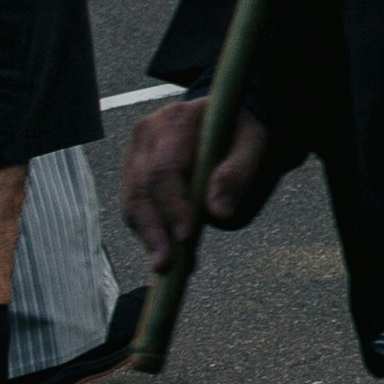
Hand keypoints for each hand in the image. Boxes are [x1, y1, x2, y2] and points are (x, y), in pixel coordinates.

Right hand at [122, 100, 289, 266]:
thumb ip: (237, 173)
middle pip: (142, 188)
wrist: (223, 121)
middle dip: (154, 230)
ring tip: (166, 264)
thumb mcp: (251, 144)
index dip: (172, 205)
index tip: (185, 236)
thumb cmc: (239, 132)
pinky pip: (133, 206)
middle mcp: (148, 133)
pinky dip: (147, 231)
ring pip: (132, 201)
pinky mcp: (132, 172)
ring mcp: (135, 152)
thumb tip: (219, 212)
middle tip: (167, 264)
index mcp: (177, 119)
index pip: (166, 167)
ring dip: (147, 236)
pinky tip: (165, 250)